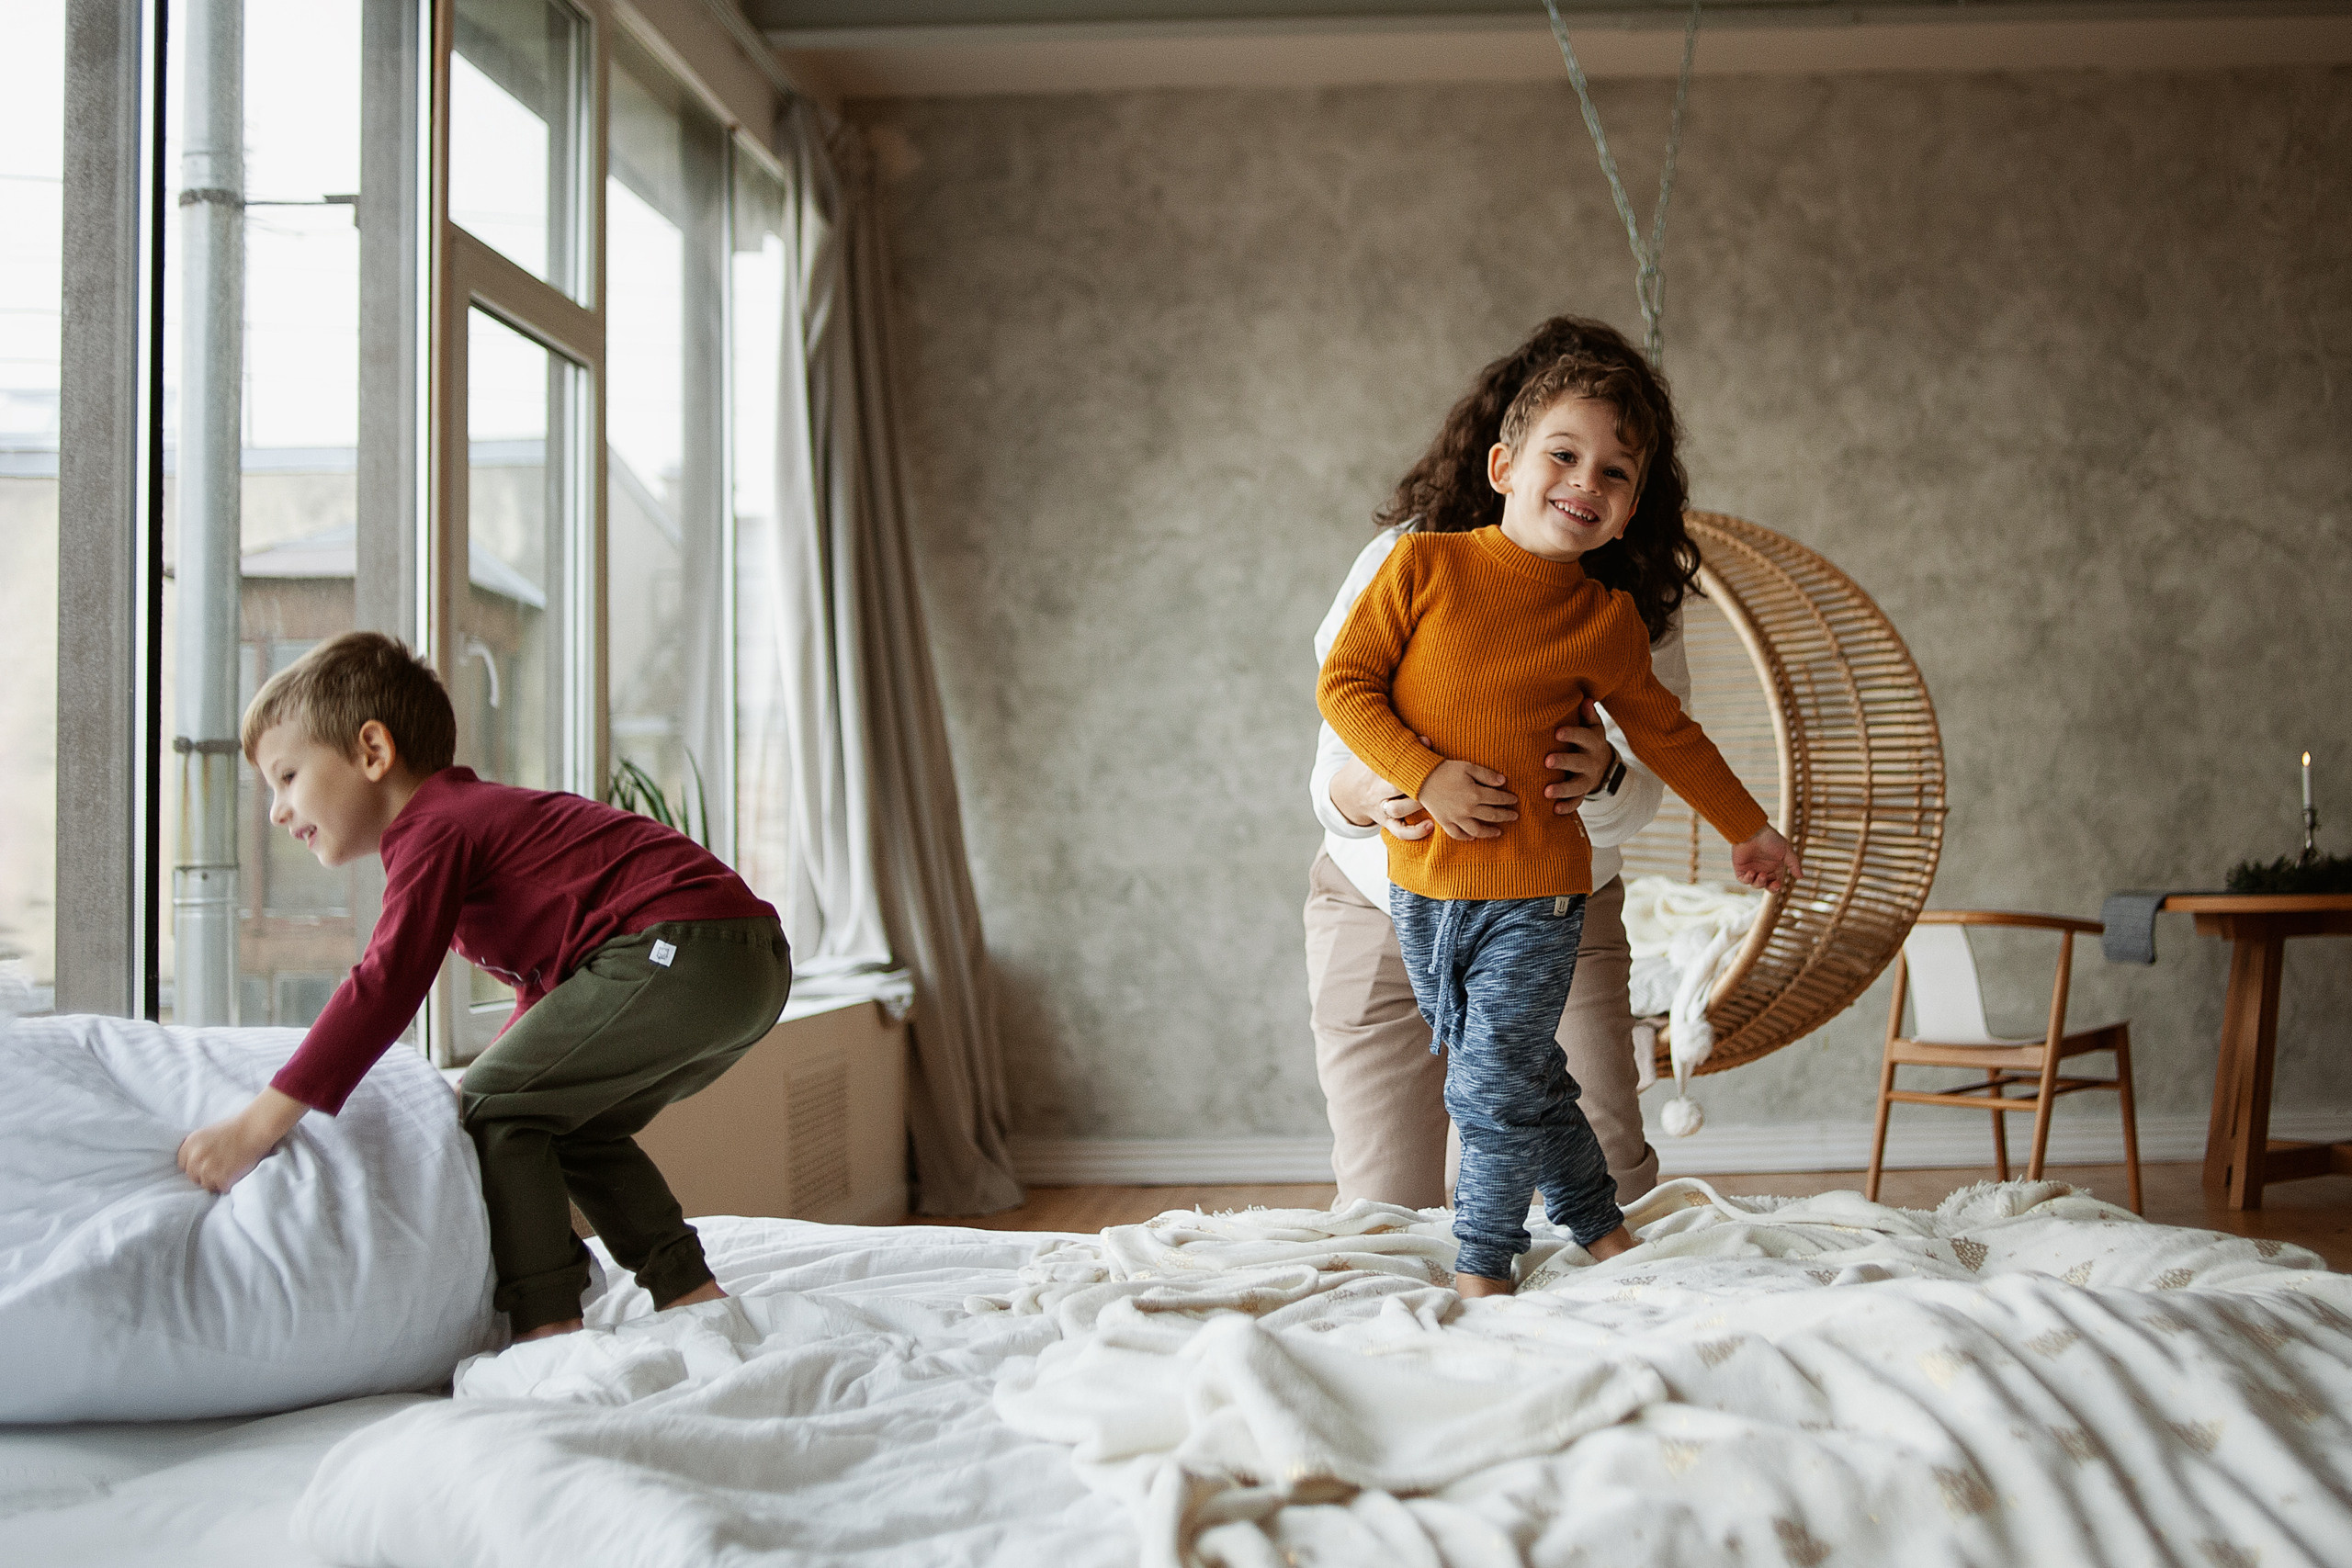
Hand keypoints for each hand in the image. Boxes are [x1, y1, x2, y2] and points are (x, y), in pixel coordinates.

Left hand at [177, 1088, 307, 1193]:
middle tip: (221, 1167)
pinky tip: (237, 1172)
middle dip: (205, 1174)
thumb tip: (193, 1162)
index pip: (183, 1164)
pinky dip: (229, 1184)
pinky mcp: (221, 1179)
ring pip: (206, 1185)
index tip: (206, 1164)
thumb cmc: (237, 1128)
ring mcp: (207, 1169)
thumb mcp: (209, 1132)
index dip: (196, 1165)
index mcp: (190, 1144)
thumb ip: (197, 1147)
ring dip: (217, 1181)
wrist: (255, 1128)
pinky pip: (221, 1189)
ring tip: (231, 1169)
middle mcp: (195, 1157)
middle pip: (193, 1176)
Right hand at [1330, 743, 1436, 840]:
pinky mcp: (1385, 822)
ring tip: (1437, 800)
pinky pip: (1399, 831)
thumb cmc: (1367, 768)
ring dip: (1417, 805)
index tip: (1427, 745)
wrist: (1346, 794)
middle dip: (1416, 782)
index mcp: (1373, 768)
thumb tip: (1426, 740)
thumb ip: (1398, 746)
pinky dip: (1415, 831)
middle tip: (1438, 777)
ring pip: (1398, 809)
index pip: (1390, 761)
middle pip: (1395, 785)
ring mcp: (1380, 807)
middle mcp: (1376, 789)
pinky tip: (1431, 825)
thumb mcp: (1373, 753)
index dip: (1408, 755)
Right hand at [1414, 758, 1520, 840]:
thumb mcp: (1468, 767)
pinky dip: (1466, 837)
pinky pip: (1457, 834)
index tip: (1515, 800)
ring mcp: (1456, 818)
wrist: (1422, 778)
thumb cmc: (1446, 769)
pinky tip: (1473, 837)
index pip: (1498, 799)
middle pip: (1492, 815)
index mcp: (1475, 794)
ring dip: (1490, 832)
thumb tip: (1503, 782)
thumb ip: (1487, 775)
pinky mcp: (1445, 821)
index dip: (1508, 799)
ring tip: (1498, 832)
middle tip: (1515, 816)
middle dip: (1506, 816)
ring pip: (1477, 830)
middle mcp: (1468, 809)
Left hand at [1542, 698, 1614, 814]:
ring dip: (1563, 789)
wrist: (1604, 765)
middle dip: (1564, 762)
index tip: (1557, 732)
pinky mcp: (1583, 793)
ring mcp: (1588, 779)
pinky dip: (1567, 807)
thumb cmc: (1589, 741)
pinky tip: (1555, 810)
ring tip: (1547, 791)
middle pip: (1579, 762)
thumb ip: (1588, 715)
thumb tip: (1586, 699)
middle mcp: (1591, 762)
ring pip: (1577, 786)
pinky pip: (1577, 802)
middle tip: (1547, 761)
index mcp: (1592, 743)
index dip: (1572, 734)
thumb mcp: (1593, 728)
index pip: (1584, 737)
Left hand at [1732, 827, 1802, 893]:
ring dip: (1759, 883)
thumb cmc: (1770, 838)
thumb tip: (1801, 877)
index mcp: (1774, 867)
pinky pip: (1743, 880)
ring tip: (1761, 874)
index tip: (1778, 884)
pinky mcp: (1740, 868)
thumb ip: (1794, 864)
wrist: (1753, 831)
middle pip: (1766, 886)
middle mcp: (1763, 869)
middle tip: (1772, 884)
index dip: (1776, 887)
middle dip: (1770, 888)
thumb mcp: (1786, 851)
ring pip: (1755, 884)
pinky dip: (1747, 879)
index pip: (1776, 883)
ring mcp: (1751, 869)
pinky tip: (1751, 873)